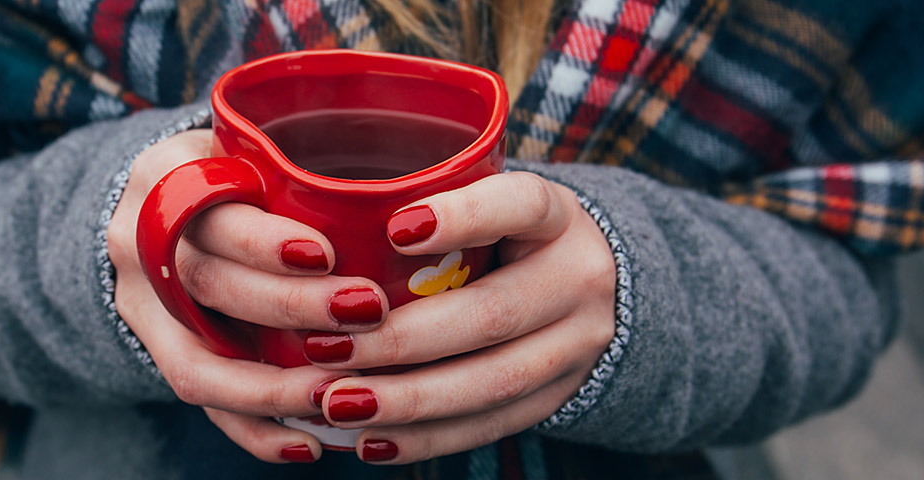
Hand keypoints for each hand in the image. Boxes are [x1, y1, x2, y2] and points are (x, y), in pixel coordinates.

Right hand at [105, 129, 389, 462]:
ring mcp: (140, 305)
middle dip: (288, 308)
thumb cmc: (240, 170)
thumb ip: (302, 166)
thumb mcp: (253, 146)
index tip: (326, 253)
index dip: (262, 241)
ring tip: (338, 395)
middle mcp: (139, 241)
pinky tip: (310, 444)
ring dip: (272, 387)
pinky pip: (202, 404)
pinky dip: (255, 431)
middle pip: (207, 284)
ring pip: (196, 362)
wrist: (165, 205)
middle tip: (365, 312)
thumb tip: (417, 196)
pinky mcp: (156, 353)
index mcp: (166, 174)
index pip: (208, 209)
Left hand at [308, 171, 617, 463]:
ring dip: (408, 400)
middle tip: (326, 349)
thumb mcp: (492, 204)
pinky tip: (371, 441)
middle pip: (493, 314)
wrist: (597, 289)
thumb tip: (328, 213)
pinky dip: (427, 438)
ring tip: (338, 403)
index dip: (463, 217)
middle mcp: (578, 280)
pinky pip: (490, 425)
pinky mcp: (558, 397)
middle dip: (402, 339)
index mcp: (557, 217)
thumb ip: (435, 203)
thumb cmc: (510, 235)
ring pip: (492, 382)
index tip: (394, 229)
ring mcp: (576, 346)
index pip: (521, 205)